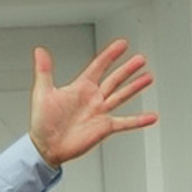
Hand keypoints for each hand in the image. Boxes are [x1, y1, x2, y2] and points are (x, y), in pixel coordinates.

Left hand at [27, 38, 156, 165]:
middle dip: (127, 68)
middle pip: (114, 79)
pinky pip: (125, 123)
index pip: (98, 66)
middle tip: (141, 58)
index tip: (122, 43)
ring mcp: (100, 112)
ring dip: (135, 87)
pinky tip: (152, 117)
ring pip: (121, 96)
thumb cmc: (41, 123)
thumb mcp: (42, 93)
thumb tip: (39, 51)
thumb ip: (44, 70)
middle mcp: (93, 98)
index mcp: (80, 88)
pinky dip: (138, 121)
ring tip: (148, 77)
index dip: (110, 55)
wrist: (44, 148)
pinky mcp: (104, 127)